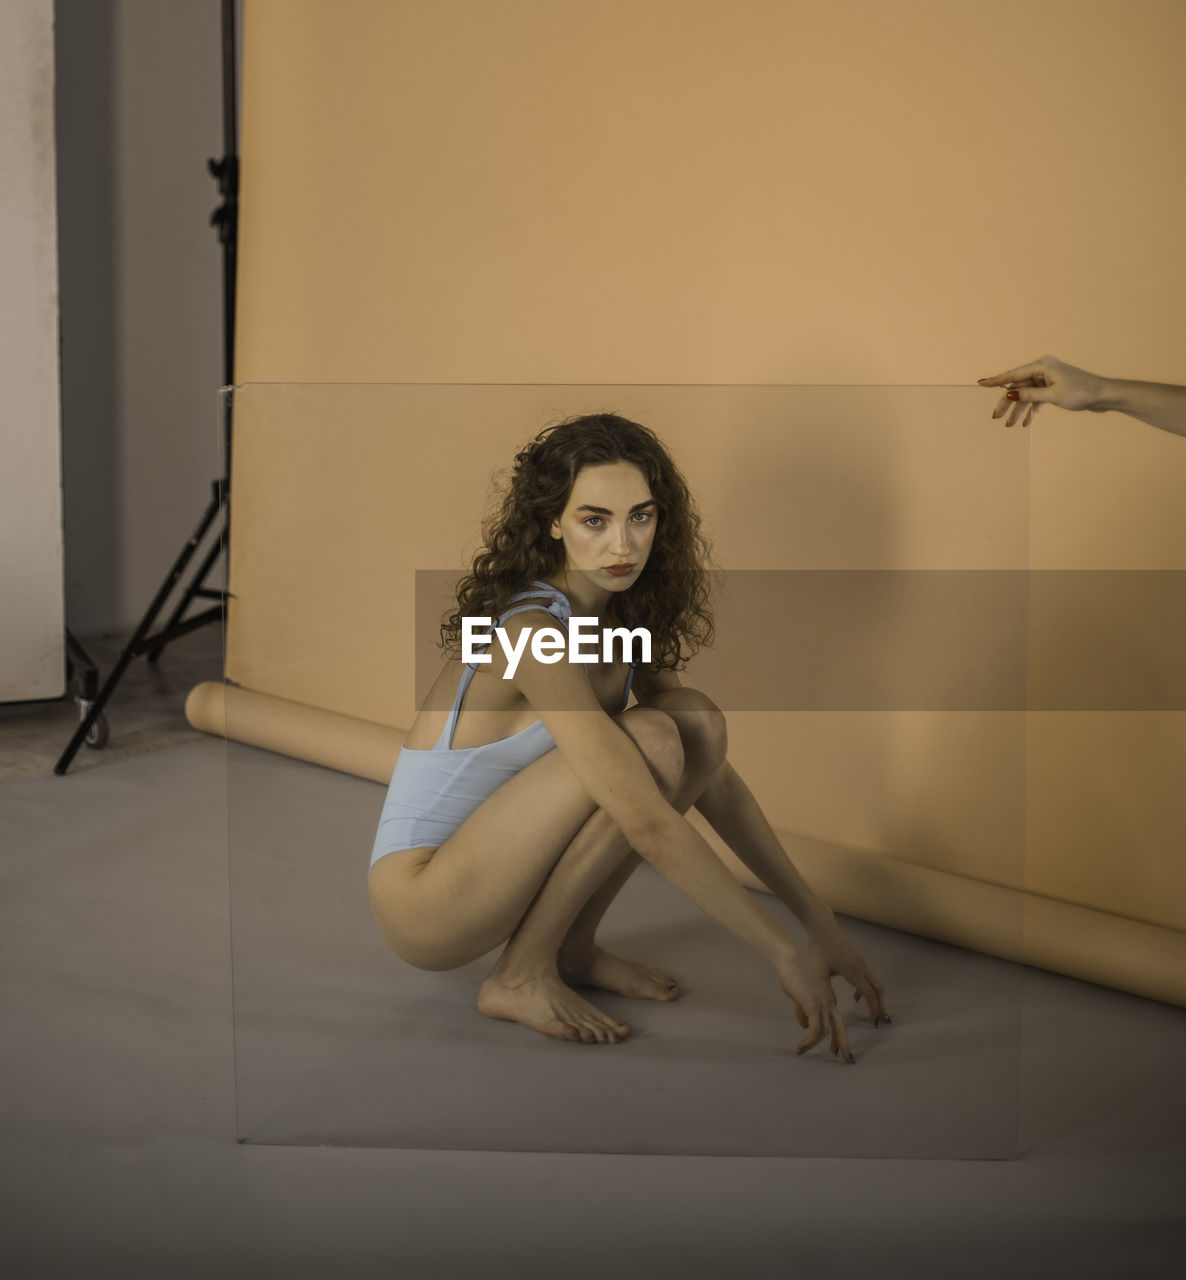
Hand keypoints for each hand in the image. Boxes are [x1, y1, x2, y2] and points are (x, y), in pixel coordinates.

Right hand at [777, 949, 855, 1062]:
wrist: (789, 961)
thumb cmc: (793, 975)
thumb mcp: (800, 997)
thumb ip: (803, 1011)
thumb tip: (804, 1025)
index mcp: (828, 1000)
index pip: (837, 1022)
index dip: (838, 1038)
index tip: (836, 1051)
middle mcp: (829, 1002)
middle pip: (841, 1028)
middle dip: (844, 1045)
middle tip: (847, 1059)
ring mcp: (822, 1003)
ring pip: (824, 1032)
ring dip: (813, 1044)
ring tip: (801, 1050)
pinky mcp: (813, 1005)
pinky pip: (815, 1030)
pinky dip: (809, 1041)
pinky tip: (801, 1046)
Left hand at [806, 921, 889, 1032]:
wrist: (823, 927)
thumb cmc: (819, 949)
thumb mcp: (819, 972)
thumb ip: (826, 990)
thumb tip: (832, 1008)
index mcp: (854, 972)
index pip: (870, 995)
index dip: (874, 1010)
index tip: (874, 1022)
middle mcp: (862, 967)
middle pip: (879, 989)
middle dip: (881, 1005)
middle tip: (879, 1019)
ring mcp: (861, 962)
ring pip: (875, 982)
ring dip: (875, 997)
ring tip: (871, 1011)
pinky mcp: (858, 958)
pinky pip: (869, 977)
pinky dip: (868, 988)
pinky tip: (856, 995)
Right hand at [978, 354, 1102, 427]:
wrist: (1103, 395)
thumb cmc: (1081, 392)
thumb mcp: (1053, 396)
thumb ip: (1029, 395)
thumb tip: (1010, 394)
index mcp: (1042, 365)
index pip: (1014, 374)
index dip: (996, 381)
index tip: (981, 383)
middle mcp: (1043, 369)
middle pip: (1018, 386)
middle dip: (1007, 403)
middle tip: (996, 417)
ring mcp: (1048, 379)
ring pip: (1026, 394)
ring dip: (1019, 410)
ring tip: (1010, 425)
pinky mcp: (1053, 388)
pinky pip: (1037, 399)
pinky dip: (1032, 410)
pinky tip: (1026, 423)